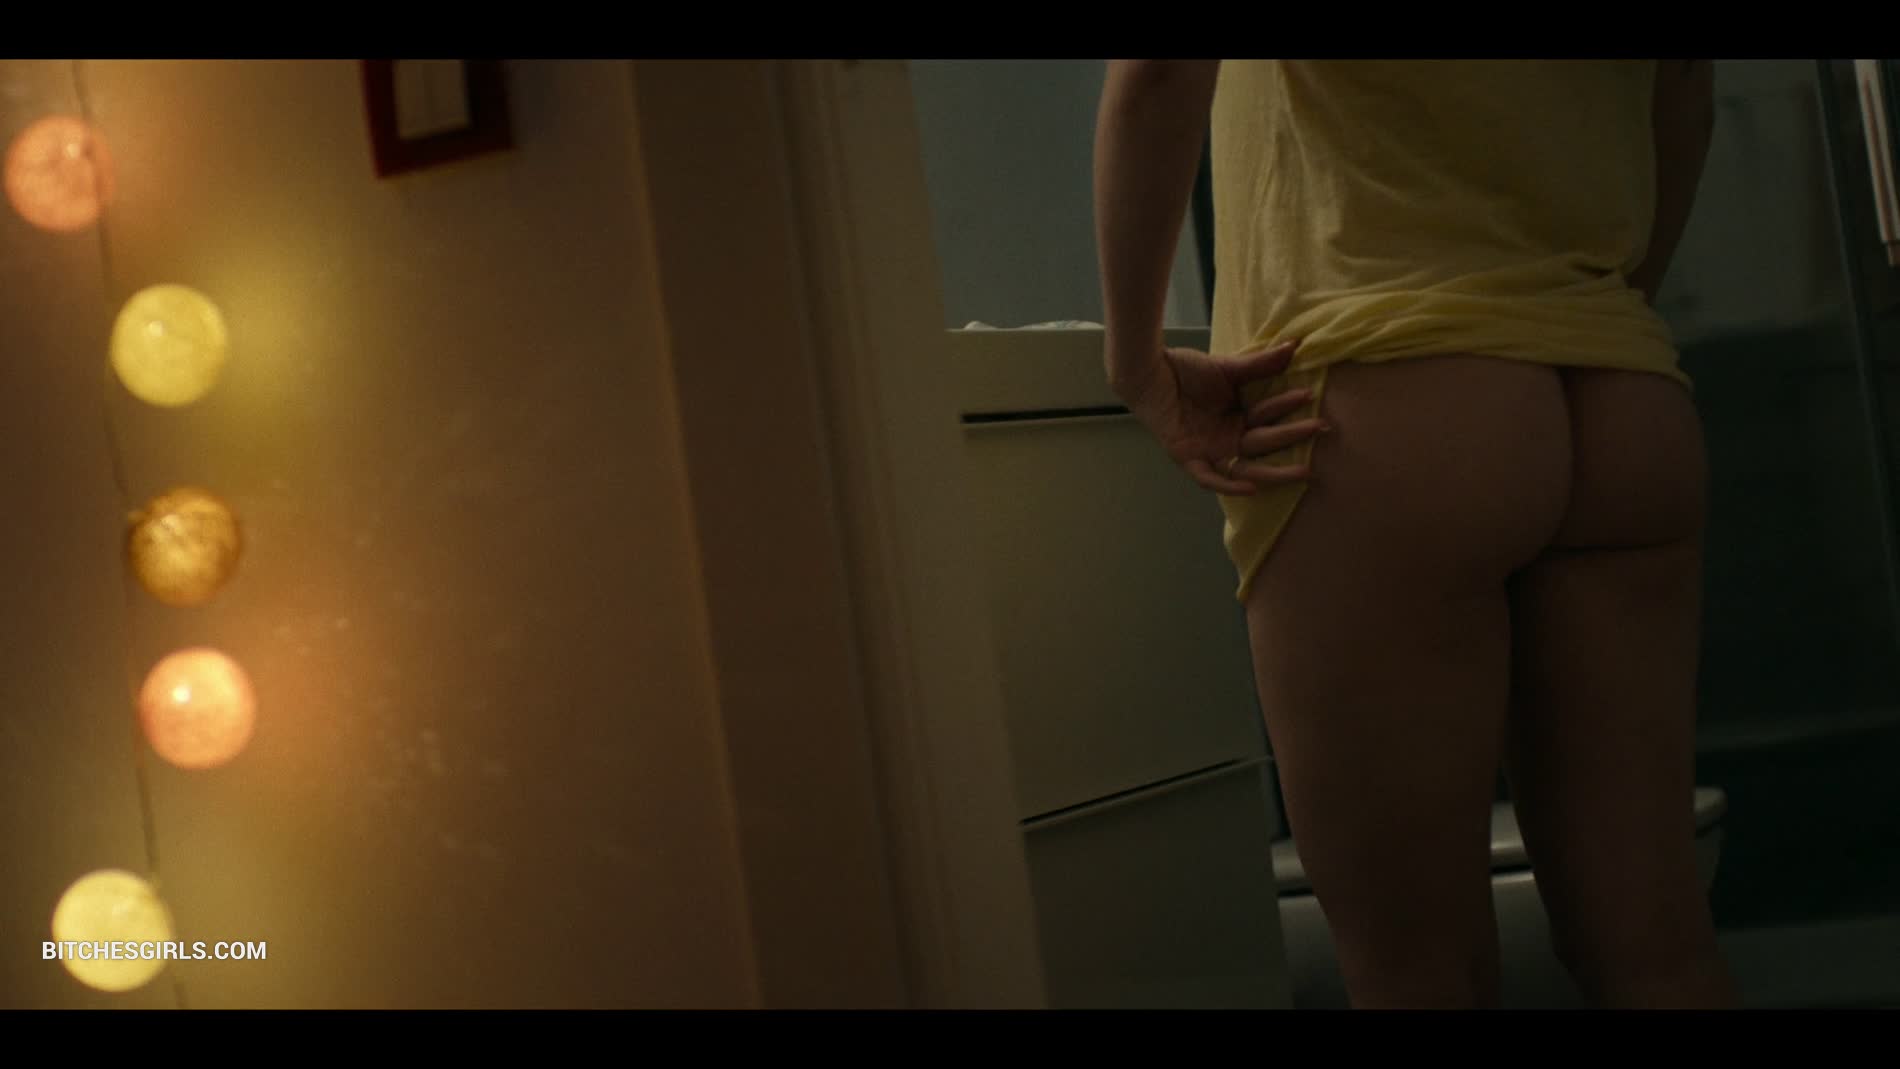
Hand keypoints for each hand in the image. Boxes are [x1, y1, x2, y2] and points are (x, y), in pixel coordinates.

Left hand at [1113, 338, 1328, 495]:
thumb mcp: (1228, 368)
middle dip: (1294, 436)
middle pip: (1266, 443)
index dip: (1288, 406)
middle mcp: (1228, 438)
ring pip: (1246, 467)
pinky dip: (1228, 485)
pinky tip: (1250, 488)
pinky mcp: (1187, 458)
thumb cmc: (1185, 370)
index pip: (1269, 416)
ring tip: (1302, 471)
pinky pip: (1210, 478)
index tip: (1310, 394)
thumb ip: (1260, 364)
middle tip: (1322, 428)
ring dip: (1275, 472)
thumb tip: (1295, 346)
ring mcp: (1209, 451)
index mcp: (1239, 418)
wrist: (1149, 372)